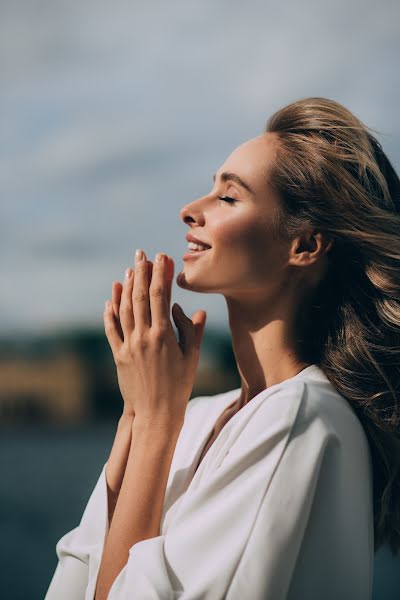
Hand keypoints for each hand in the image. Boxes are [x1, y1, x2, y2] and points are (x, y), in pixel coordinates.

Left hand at [103, 250, 206, 426]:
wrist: (157, 413)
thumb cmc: (180, 385)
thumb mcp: (193, 357)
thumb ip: (192, 331)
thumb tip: (191, 308)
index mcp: (164, 335)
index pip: (161, 296)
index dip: (160, 274)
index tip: (161, 257)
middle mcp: (144, 337)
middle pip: (140, 297)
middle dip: (141, 273)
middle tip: (142, 254)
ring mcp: (129, 345)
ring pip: (124, 309)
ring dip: (126, 287)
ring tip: (129, 270)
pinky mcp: (119, 355)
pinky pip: (112, 329)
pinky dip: (110, 312)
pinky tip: (111, 298)